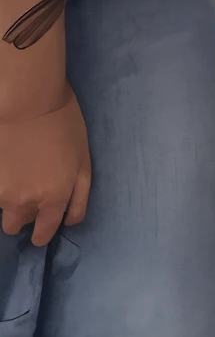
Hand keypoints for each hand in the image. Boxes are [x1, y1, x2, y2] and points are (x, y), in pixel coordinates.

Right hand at [0, 92, 90, 244]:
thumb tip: (71, 221)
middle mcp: (25, 202)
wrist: (30, 101)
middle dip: (23, 215)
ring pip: (2, 209)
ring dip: (9, 199)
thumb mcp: (84, 159)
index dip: (43, 234)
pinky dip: (0, 184)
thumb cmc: (64, 125)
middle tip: (30, 191)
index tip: (41, 230)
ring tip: (19, 173)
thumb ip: (80, 196)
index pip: (43, 235)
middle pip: (17, 226)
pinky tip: (9, 165)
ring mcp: (1, 192)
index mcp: (54, 198)